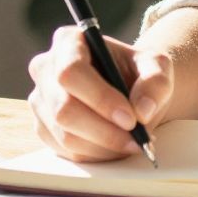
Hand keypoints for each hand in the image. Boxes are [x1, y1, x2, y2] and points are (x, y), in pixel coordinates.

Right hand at [27, 25, 173, 161]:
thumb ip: (155, 82)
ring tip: (132, 143)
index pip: (71, 71)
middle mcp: (46, 68)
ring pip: (64, 134)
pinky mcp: (42, 127)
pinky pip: (65, 150)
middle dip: (104, 131)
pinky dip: (95, 154)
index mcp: (69, 42)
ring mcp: (40, 100)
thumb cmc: (138, 72)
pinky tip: (116, 146)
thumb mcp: (157, 67)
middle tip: (136, 139)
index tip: (130, 118)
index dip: (100, 98)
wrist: (131, 89)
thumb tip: (142, 110)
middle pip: (63, 108)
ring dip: (103, 146)